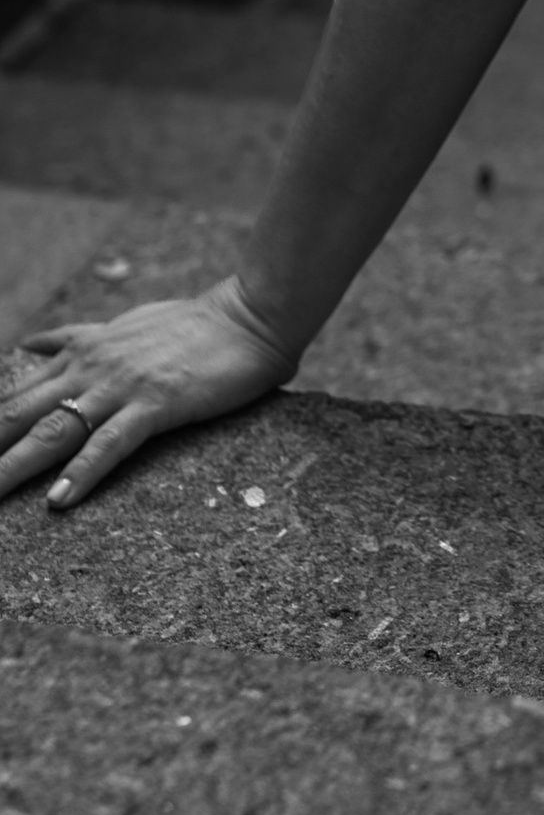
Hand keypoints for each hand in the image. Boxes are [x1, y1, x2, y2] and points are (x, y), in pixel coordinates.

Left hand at [0, 278, 298, 510]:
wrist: (249, 316)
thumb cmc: (192, 322)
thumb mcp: (120, 324)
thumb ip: (73, 338)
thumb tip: (28, 344)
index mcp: (81, 351)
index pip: (14, 393)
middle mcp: (90, 367)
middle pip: (19, 415)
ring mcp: (120, 385)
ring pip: (54, 431)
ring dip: (15, 466)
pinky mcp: (155, 402)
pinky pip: (110, 443)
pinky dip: (82, 472)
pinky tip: (60, 499)